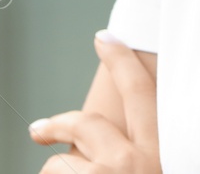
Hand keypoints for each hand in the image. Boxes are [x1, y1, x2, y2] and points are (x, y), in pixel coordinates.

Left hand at [28, 31, 160, 173]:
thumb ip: (146, 158)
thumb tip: (119, 147)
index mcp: (161, 156)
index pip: (140, 93)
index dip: (121, 61)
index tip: (103, 38)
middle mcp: (134, 162)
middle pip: (85, 124)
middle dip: (58, 125)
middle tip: (37, 130)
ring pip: (59, 164)